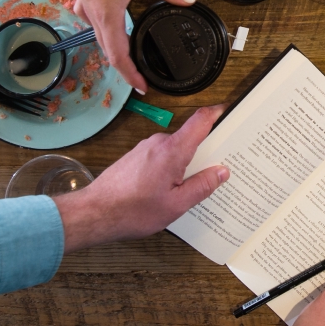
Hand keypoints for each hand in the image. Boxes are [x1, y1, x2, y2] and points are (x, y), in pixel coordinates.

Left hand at [54, 105, 228, 252]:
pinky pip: (162, 157)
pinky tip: (169, 189)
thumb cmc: (133, 211)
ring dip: (185, 164)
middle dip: (205, 152)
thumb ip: (202, 186)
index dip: (218, 113)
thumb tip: (222, 171)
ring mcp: (145, 148)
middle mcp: (158, 142)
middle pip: (190, 137)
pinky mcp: (136, 157)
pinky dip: (170, 168)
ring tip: (191, 187)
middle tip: (217, 170)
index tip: (230, 112)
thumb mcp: (176, 204)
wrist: (94, 213)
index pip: (200, 120)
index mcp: (172, 150)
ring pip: (175, 150)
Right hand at [57, 0, 197, 91]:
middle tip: (139, 78)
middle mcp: (94, 16)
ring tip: (129, 57)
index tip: (142, 87)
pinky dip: (106, 30)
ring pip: (101, 37)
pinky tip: (112, 22)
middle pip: (109, 51)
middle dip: (125, 67)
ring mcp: (87, 7)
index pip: (118, 56)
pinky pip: (95, 21)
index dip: (130, 75)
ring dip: (115, 50)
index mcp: (108, 17)